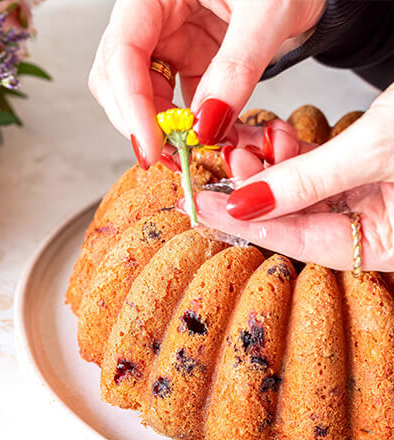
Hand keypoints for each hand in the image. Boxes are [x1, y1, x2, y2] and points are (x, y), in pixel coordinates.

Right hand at [89, 0, 325, 166]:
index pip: (123, 52)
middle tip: (166, 155)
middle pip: (120, 79)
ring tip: (186, 152)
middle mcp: (155, 17)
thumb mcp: (268, 13)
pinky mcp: (189, 62)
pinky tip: (202, 139)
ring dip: (160, 130)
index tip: (151, 147)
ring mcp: (171, 42)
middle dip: (139, 122)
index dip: (131, 104)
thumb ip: (236, 68)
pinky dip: (185, 127)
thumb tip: (206, 125)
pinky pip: (174, 103)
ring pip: (144, 97)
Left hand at [182, 84, 393, 270]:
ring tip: (245, 143)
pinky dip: (292, 153)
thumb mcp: (377, 151)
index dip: (248, 224)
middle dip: (256, 191)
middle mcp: (379, 227)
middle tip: (225, 164)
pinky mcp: (365, 169)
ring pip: (302, 191)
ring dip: (270, 167)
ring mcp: (371, 197)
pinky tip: (273, 137)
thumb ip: (308, 181)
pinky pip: (317, 168)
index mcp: (391, 245)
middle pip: (297, 218)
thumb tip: (246, 205)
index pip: (300, 242)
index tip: (204, 207)